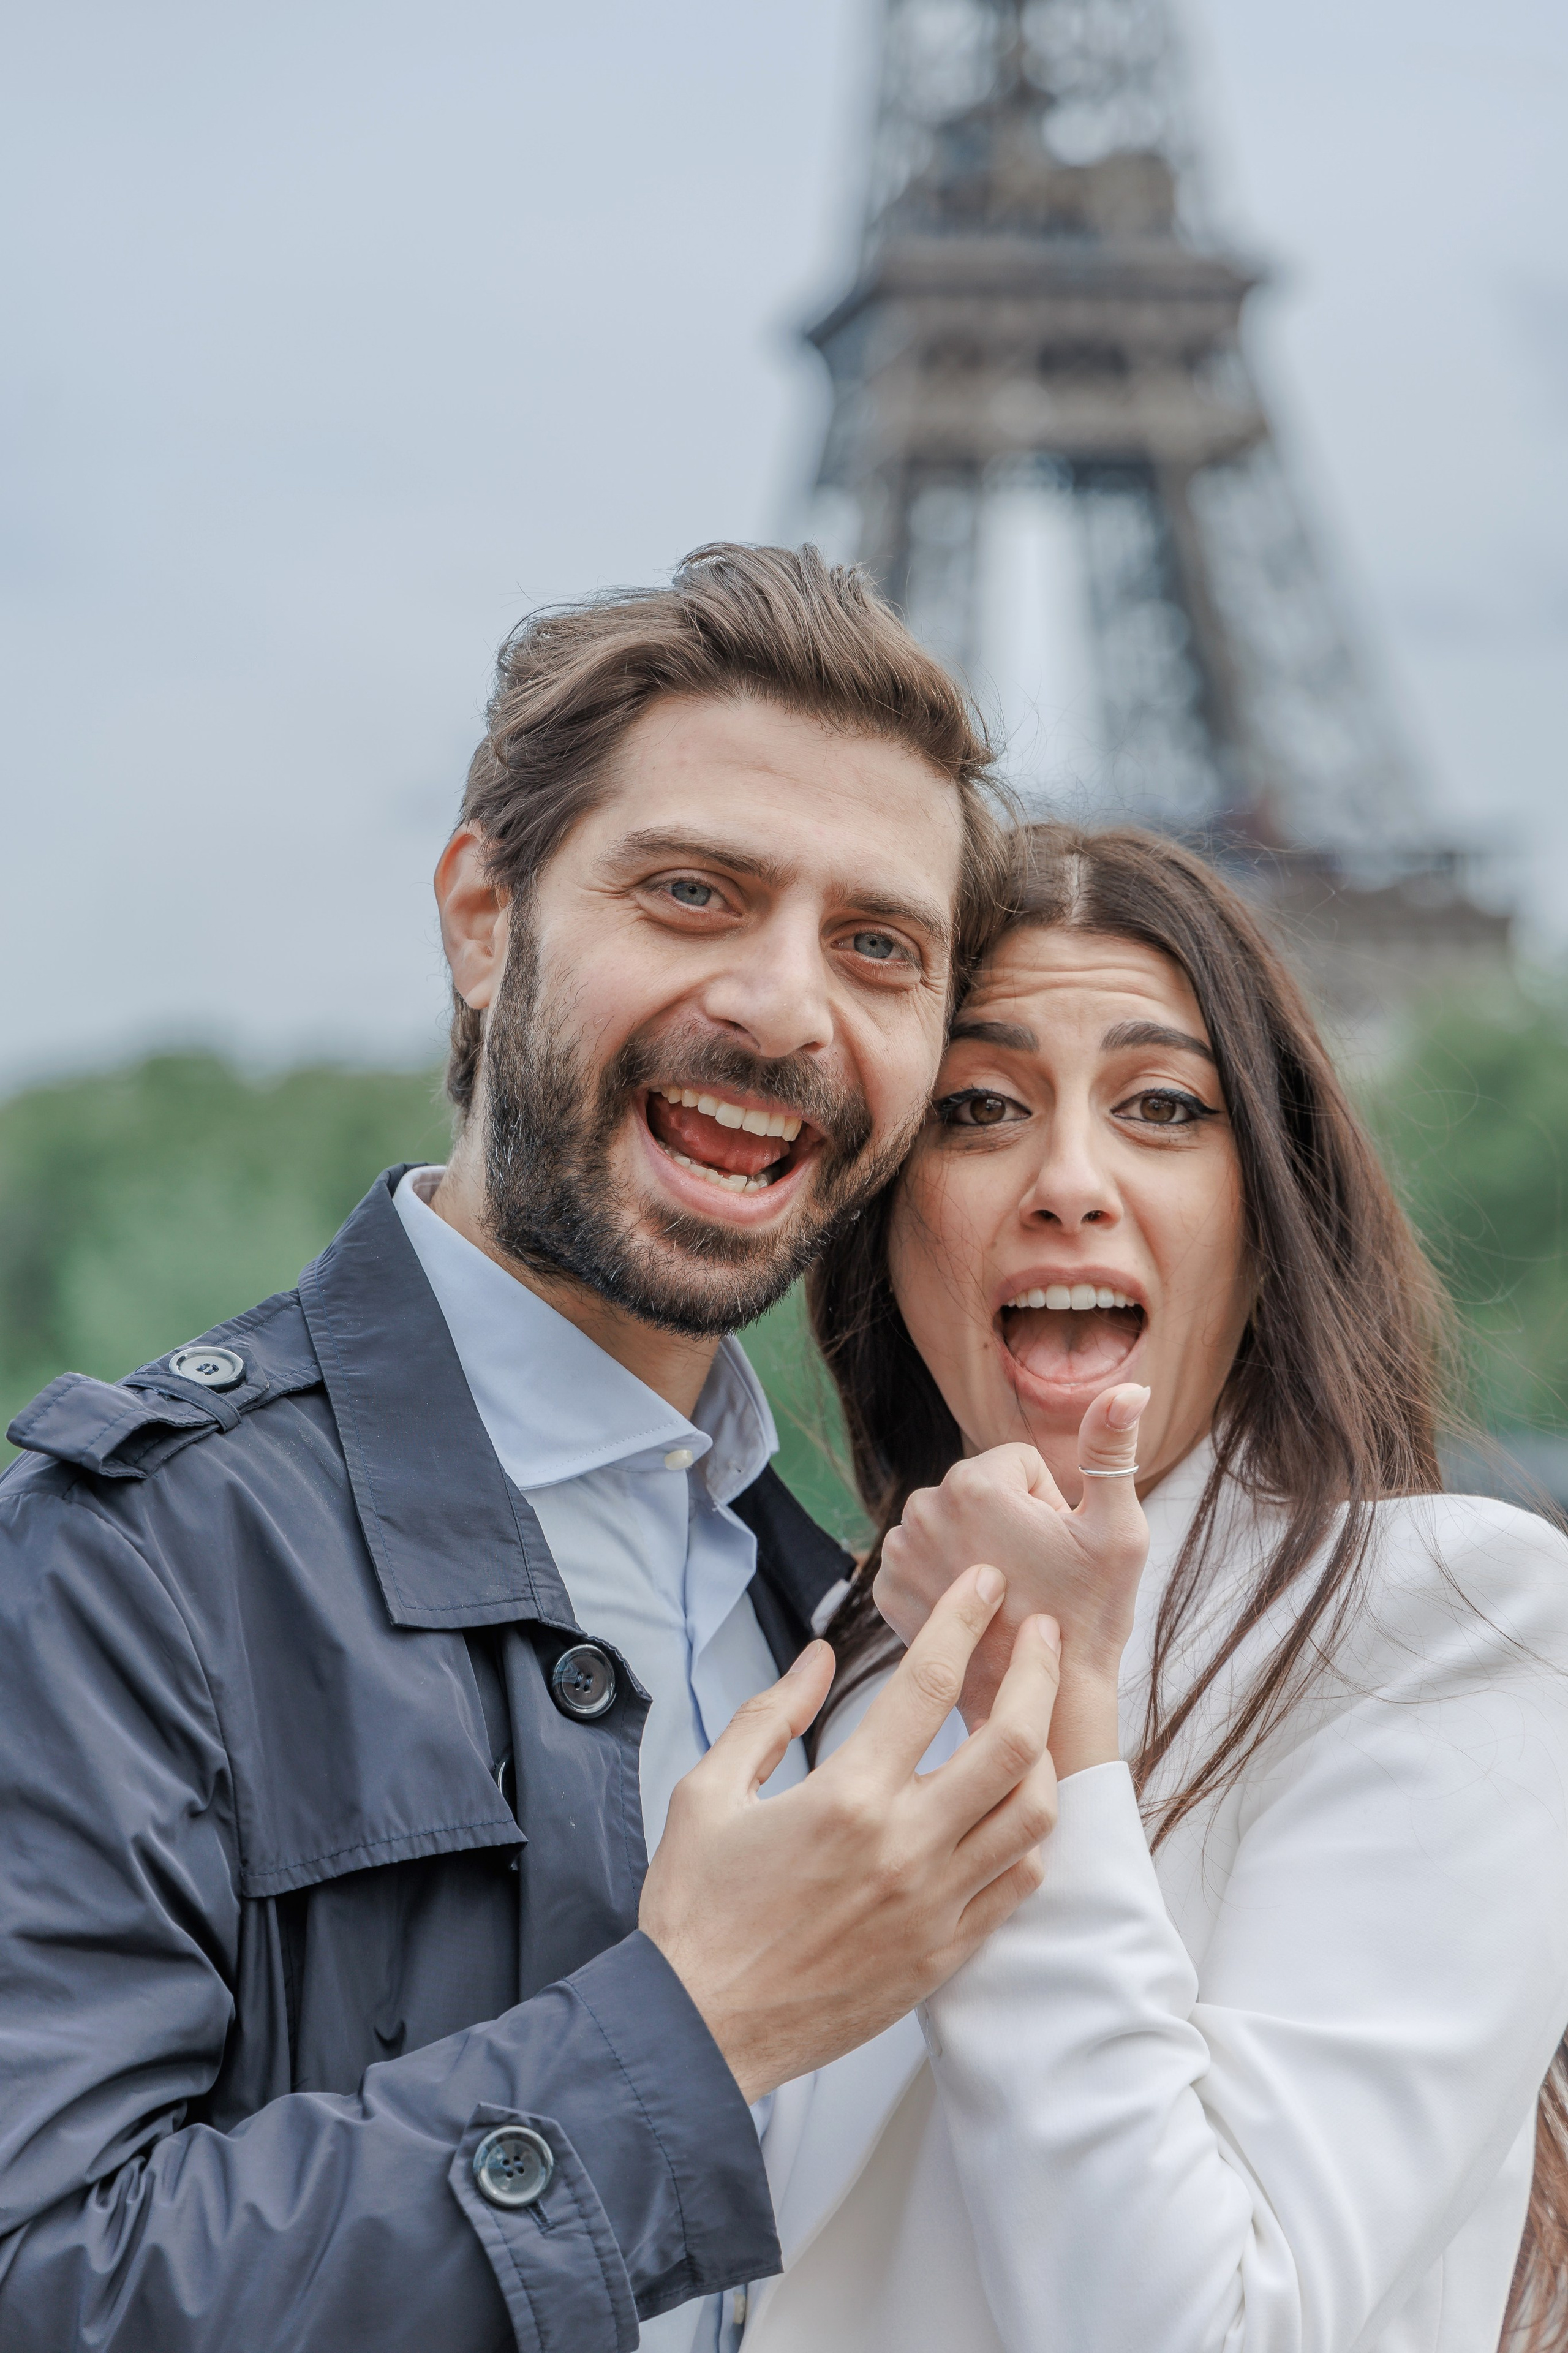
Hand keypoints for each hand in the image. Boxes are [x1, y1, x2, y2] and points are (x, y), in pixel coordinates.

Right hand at [639, 1565, 1060, 2101]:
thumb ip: (768, 1715)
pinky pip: (1018, 1884)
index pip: (929, 1682)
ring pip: (1033, 1814)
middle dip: (1037, 1670)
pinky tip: (1010, 1807)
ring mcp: (934, 1907)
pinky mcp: (944, 1955)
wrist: (698, 2034)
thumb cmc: (695, 1915)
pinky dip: (1027, 1836)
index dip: (964, 1619)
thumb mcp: (707, 1793)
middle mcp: (905, 1848)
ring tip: (1031, 1718)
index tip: (983, 1585)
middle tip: (1040, 1633)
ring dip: (1042, 1753)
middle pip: (1011, 1740)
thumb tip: (818, 1658)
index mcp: (846, 1798)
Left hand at [874, 1385, 1149, 1771]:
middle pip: (981, 1490)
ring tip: (1006, 1595)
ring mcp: (899, 1553)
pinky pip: (925, 1557)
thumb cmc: (1090, 1615)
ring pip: (952, 1523)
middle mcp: (922, 1509)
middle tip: (1034, 1577)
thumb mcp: (1117, 1529)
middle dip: (1009, 1523)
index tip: (1055, 1551)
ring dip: (976, 1548)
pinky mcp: (885, 1590)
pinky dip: (946, 1576)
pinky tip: (974, 1612)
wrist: (1045, 1705)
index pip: (1019, 1464)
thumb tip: (1131, 1387)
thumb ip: (1113, 1448)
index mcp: (973, 1483)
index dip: (1048, 1506)